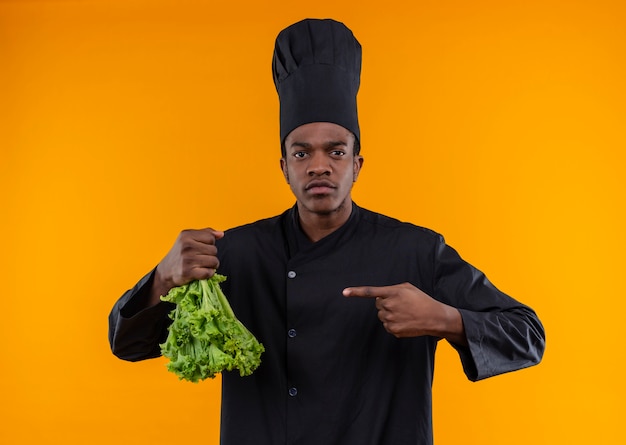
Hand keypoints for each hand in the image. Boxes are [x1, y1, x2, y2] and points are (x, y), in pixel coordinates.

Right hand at [149, 228, 223, 305]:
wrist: (166, 271)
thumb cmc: (180, 254)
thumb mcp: (189, 239)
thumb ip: (205, 234)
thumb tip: (221, 234)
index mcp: (186, 235)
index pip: (211, 238)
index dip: (209, 244)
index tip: (201, 248)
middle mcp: (186, 246)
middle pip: (214, 250)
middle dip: (211, 256)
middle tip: (201, 259)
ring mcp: (187, 259)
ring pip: (214, 261)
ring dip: (211, 266)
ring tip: (202, 265)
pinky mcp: (188, 272)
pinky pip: (209, 272)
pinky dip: (208, 274)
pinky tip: (200, 272)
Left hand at [343, 283, 466, 344]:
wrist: (434, 317)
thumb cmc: (421, 300)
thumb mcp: (407, 288)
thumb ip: (391, 289)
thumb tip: (380, 296)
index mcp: (393, 293)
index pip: (371, 292)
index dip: (356, 292)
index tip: (344, 292)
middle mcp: (389, 306)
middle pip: (377, 304)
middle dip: (385, 303)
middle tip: (400, 304)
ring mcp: (390, 319)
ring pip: (381, 315)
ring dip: (389, 313)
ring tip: (404, 312)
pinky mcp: (393, 330)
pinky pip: (386, 325)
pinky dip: (393, 323)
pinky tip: (404, 320)